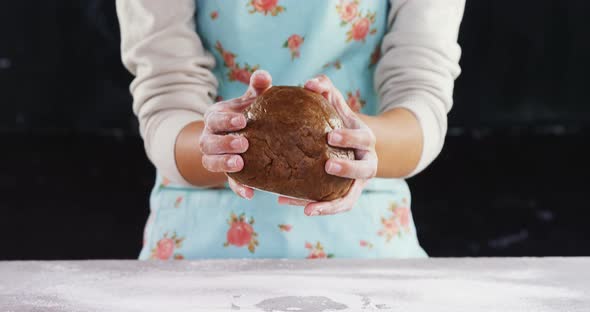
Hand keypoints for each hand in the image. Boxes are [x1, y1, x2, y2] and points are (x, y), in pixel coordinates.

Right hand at [199, 70, 272, 198]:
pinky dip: (238, 188)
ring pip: (211, 163)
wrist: (245, 135)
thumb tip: (264, 75)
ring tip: (240, 164)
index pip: (214, 118)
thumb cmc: (250, 112)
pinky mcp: (226, 174)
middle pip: (208, 142)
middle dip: (224, 143)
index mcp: (214, 118)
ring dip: (224, 164)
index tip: (242, 120)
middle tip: (244, 143)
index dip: (225, 120)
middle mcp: (209, 138)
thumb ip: (258, 88)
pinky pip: (228, 183)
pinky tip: (250, 193)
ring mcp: (215, 157)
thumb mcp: (252, 100)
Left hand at [278, 75, 377, 215]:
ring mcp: (356, 183)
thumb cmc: (336, 120)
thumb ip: (324, 88)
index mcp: (365, 139)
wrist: (347, 144)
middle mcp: (366, 163)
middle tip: (328, 164)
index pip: (364, 138)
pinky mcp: (343, 196)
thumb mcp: (334, 103)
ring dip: (331, 205)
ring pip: (350, 198)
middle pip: (365, 169)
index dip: (350, 138)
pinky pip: (331, 206)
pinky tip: (284, 201)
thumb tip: (310, 83)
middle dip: (349, 168)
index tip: (330, 136)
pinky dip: (314, 208)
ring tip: (308, 208)